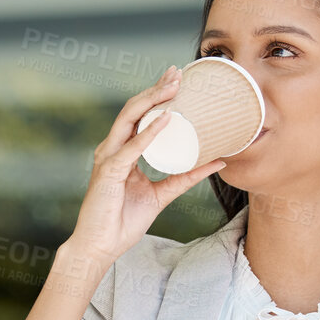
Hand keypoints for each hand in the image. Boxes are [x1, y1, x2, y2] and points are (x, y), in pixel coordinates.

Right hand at [66, 65, 227, 267]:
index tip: (178, 80)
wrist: (101, 247)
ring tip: (173, 86)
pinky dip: (148, 133)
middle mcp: (112, 149)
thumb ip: (186, 178)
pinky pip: (131, 148)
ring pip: (129, 119)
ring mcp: (108, 158)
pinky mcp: (108, 172)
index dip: (157, 95)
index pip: (139, 115)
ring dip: (152, 100)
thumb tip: (218, 162)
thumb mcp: (163, 195)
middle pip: (134, 109)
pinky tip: (165, 118)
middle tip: (177, 72)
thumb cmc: (123, 222)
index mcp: (122, 151)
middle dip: (156, 88)